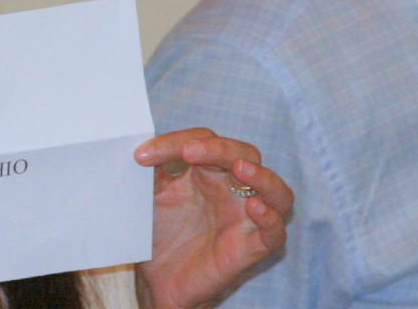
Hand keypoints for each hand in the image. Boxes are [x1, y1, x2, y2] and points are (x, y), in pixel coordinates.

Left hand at [132, 128, 292, 308]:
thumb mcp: (151, 195)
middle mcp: (232, 189)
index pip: (205, 141)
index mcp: (207, 170)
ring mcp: (246, 217)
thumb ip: (151, 169)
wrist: (158, 277)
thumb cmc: (160, 231)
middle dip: (219, 149)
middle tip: (187, 151)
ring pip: (276, 191)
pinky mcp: (252, 247)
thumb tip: (141, 146)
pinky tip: (254, 207)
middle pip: (244, 154)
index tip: (141, 155)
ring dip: (261, 176)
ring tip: (239, 168)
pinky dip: (270, 217)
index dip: (176, 142)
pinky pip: (275, 232)